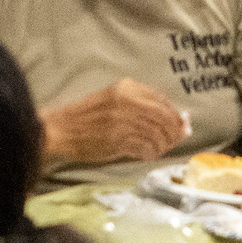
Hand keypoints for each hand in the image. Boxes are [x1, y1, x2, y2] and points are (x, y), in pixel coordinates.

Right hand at [40, 78, 187, 166]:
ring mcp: (122, 122)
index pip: (162, 101)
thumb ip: (140, 104)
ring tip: (160, 148)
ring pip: (157, 135)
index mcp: (125, 88)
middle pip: (164, 118)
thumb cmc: (86, 116)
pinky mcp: (118, 141)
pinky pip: (145, 148)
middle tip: (176, 139)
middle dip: (174, 131)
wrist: (60, 129)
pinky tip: (148, 154)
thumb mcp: (112, 98)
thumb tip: (173, 117)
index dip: (175, 115)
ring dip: (163, 144)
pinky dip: (151, 153)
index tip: (181, 124)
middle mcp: (126, 102)